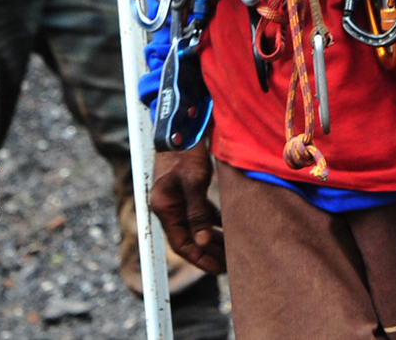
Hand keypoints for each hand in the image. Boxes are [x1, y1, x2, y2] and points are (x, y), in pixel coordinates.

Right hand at [150, 144, 223, 273]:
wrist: (182, 126)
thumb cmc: (186, 152)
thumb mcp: (194, 181)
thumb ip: (198, 213)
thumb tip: (203, 242)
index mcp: (164, 207)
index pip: (181, 243)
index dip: (199, 258)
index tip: (218, 269)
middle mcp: (167, 206)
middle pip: (188, 238)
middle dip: (208, 252)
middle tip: (229, 264)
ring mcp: (176, 198)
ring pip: (195, 226)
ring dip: (211, 237)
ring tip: (230, 249)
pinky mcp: (185, 189)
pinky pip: (199, 212)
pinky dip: (212, 221)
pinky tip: (226, 225)